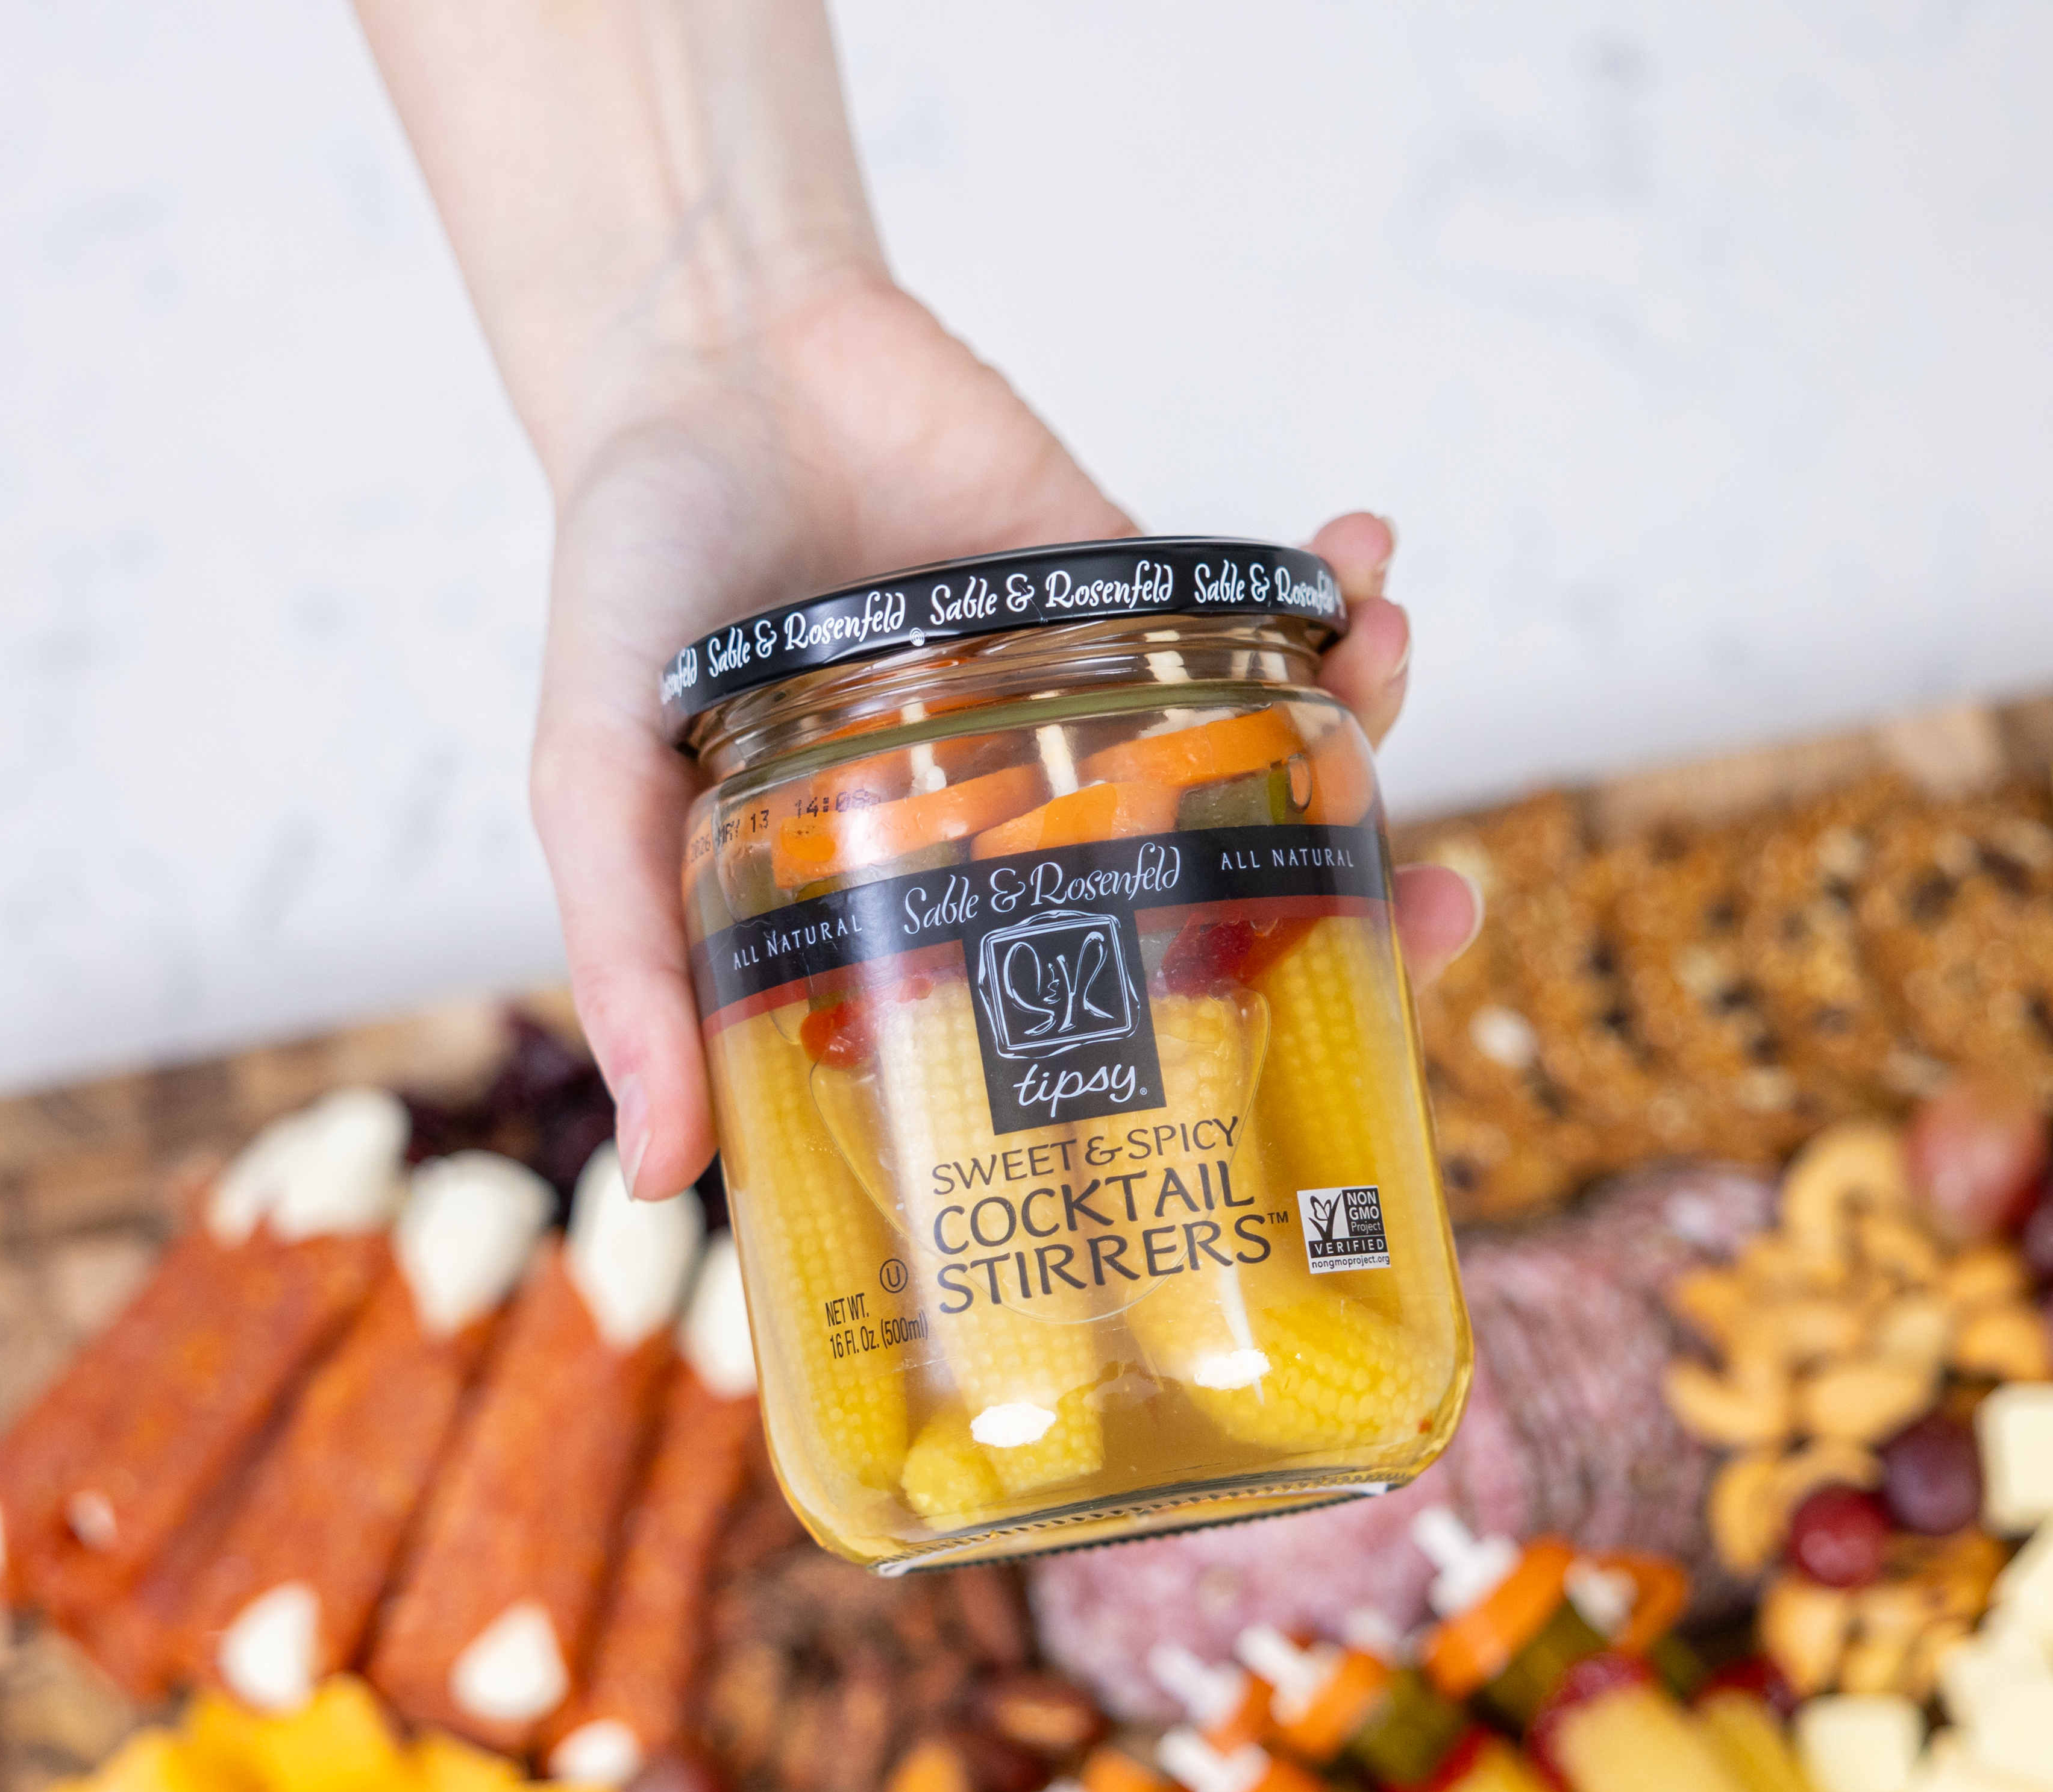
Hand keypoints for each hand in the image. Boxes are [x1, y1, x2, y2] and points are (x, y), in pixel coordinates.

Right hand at [528, 272, 1462, 1196]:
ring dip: (1370, 721)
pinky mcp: (1127, 581)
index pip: (1104, 1024)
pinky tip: (1364, 552)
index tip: (1334, 1084)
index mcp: (949, 912)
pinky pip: (1259, 601)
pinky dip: (1328, 579)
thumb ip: (637, 961)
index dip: (1224, 1062)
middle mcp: (1043, 827)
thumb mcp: (603, 786)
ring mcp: (1099, 706)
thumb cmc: (634, 590)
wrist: (690, 358)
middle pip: (1236, 903)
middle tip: (1449, 904)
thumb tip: (669, 1171)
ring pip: (1277, 754)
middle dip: (1365, 908)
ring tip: (1395, 661)